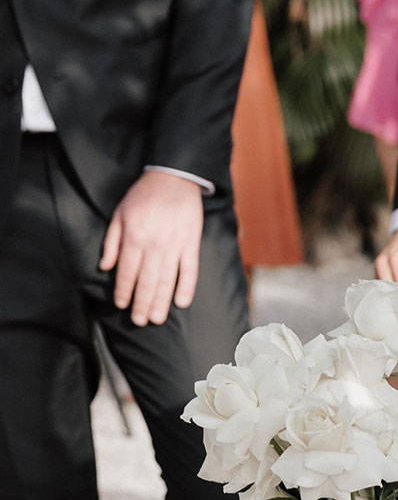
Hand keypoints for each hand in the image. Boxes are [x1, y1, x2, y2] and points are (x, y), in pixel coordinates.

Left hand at [99, 170, 203, 326]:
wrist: (174, 178)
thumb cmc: (143, 196)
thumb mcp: (120, 214)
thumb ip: (112, 242)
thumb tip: (105, 267)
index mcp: (134, 236)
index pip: (127, 271)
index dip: (124, 290)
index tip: (121, 305)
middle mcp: (154, 244)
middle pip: (146, 281)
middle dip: (141, 303)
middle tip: (138, 321)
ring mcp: (175, 246)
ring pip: (166, 280)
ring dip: (161, 302)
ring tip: (156, 319)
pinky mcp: (191, 245)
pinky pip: (190, 271)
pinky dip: (186, 288)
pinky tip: (181, 303)